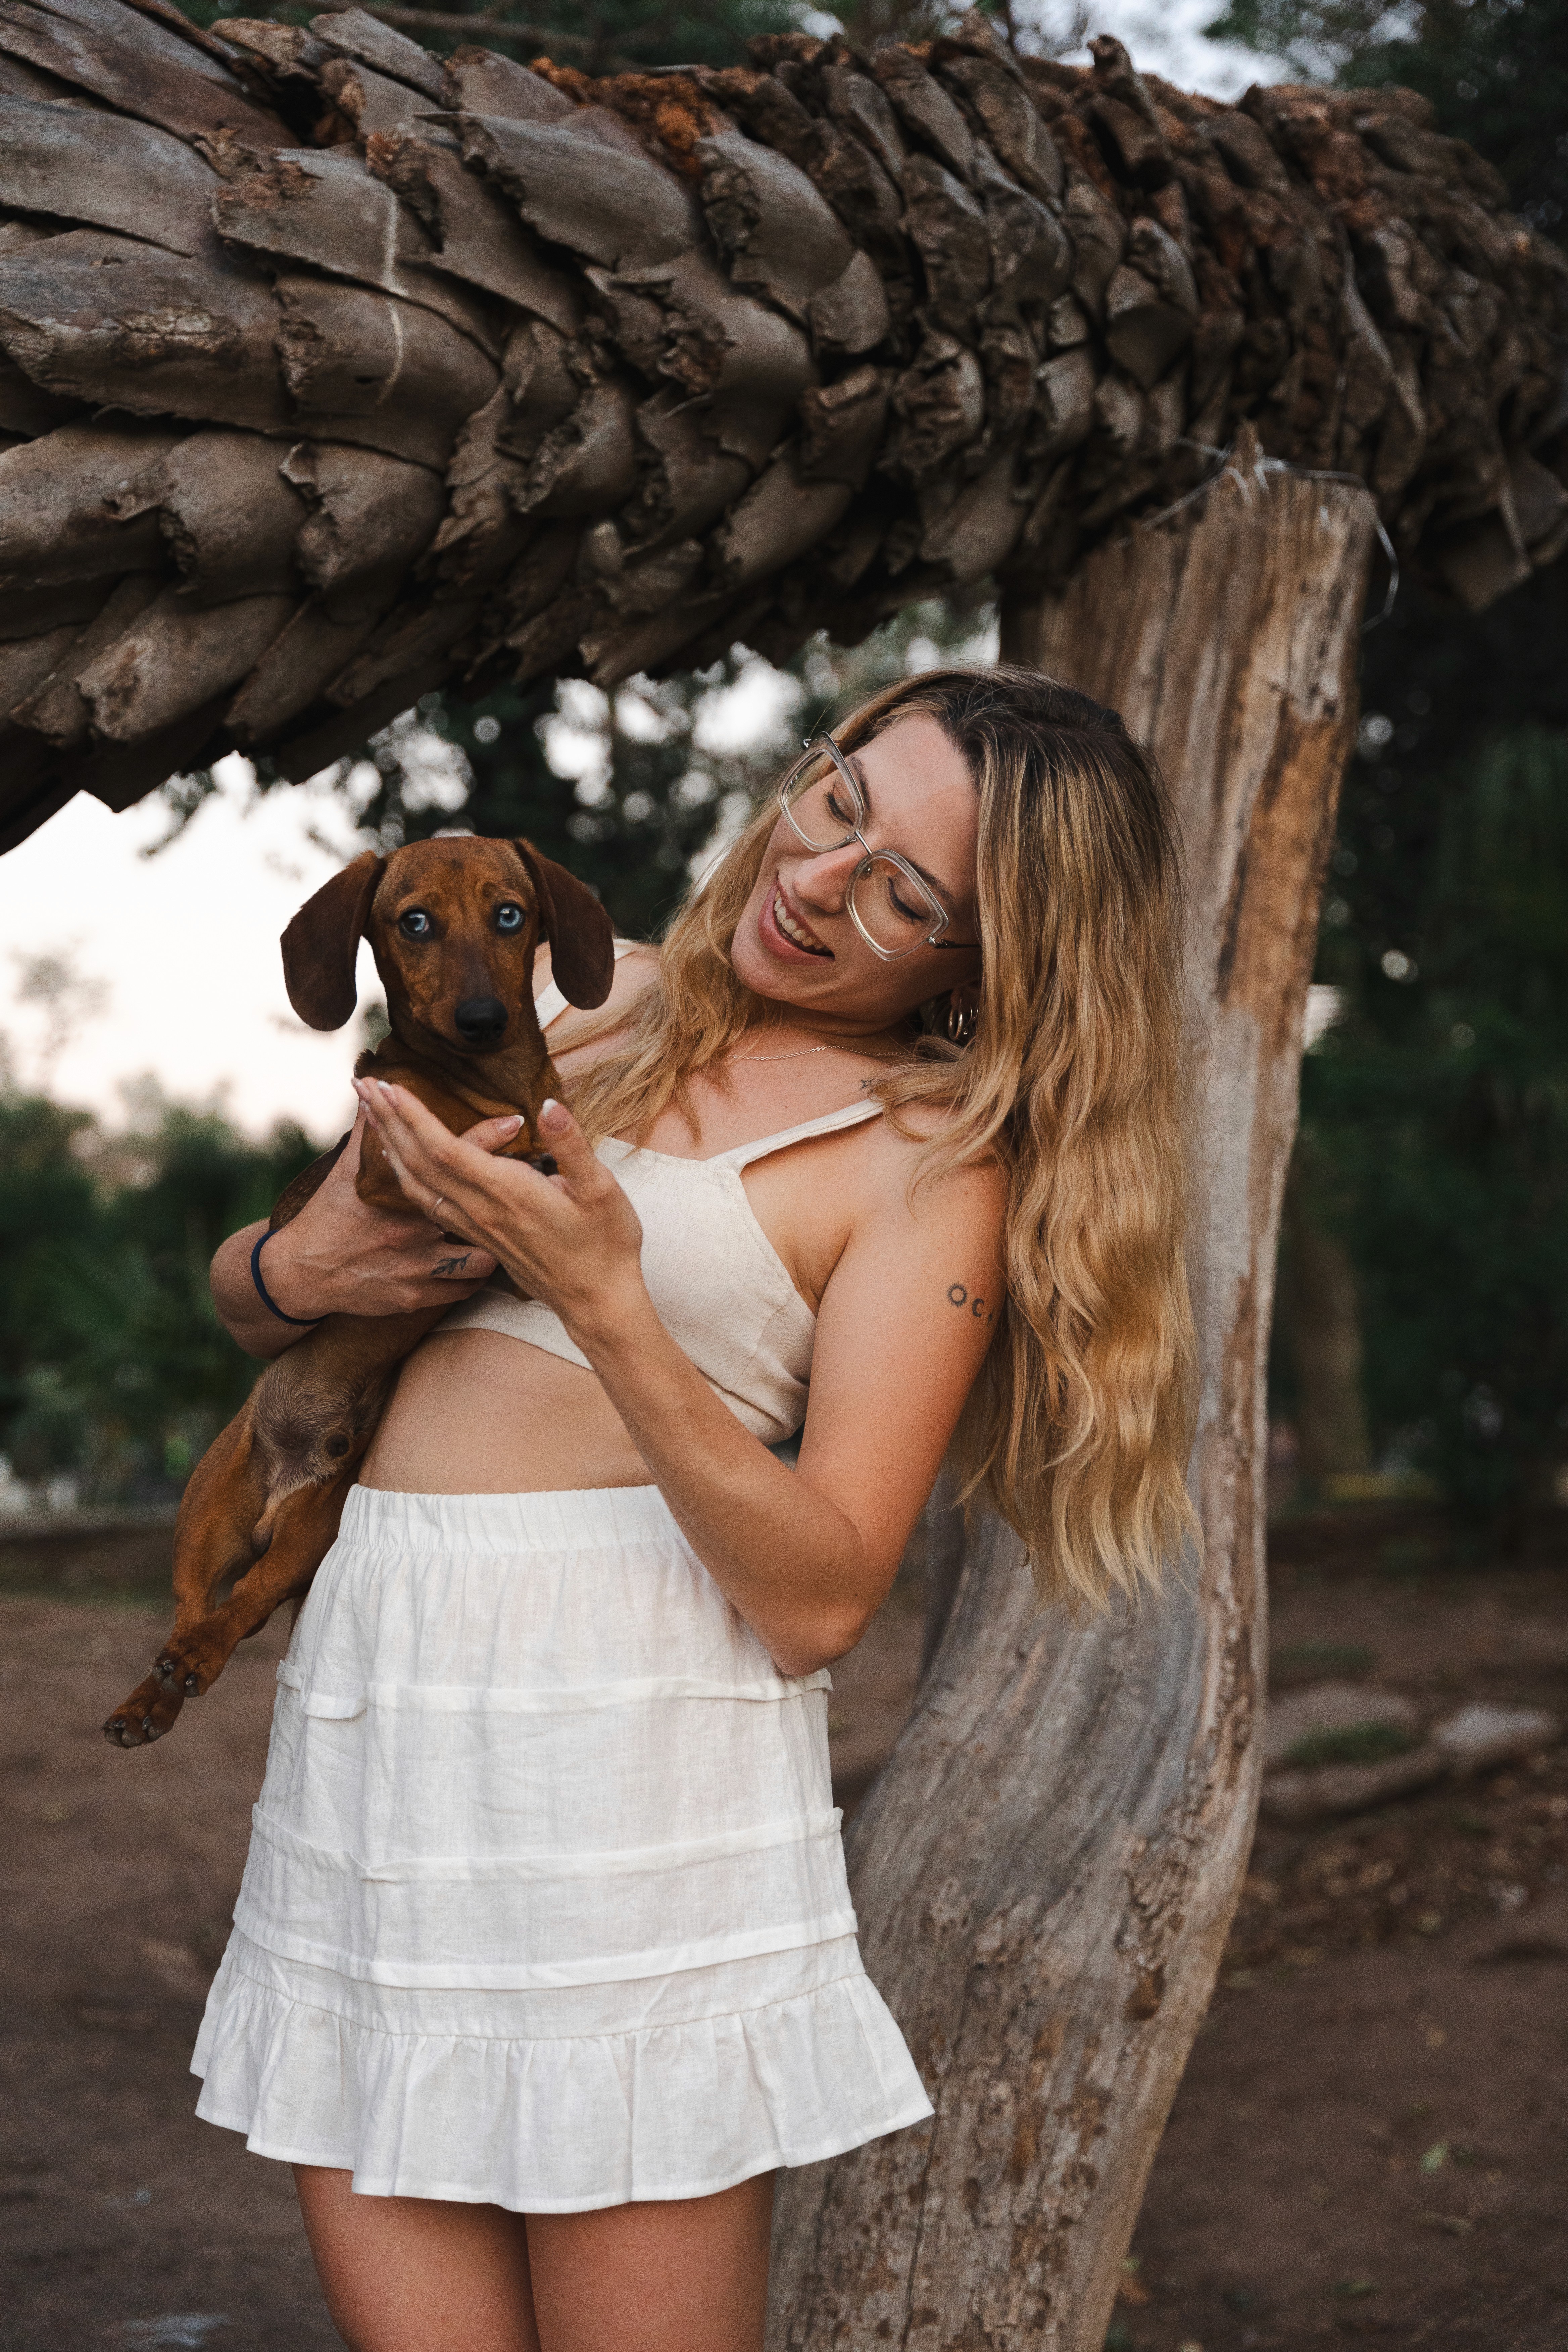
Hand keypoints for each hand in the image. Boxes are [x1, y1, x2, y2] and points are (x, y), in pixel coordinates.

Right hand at [261, 1106, 512, 1319]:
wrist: (301, 1275)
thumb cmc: (327, 1216)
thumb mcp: (346, 1172)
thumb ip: (368, 1135)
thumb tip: (371, 1091)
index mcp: (399, 1193)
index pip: (450, 1157)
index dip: (486, 1138)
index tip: (516, 1121)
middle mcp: (411, 1229)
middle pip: (474, 1209)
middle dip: (507, 1195)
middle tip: (543, 1180)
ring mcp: (415, 1266)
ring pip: (478, 1258)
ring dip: (496, 1244)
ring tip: (509, 1232)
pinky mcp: (414, 1295)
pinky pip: (462, 1290)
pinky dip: (474, 1277)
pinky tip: (485, 1263)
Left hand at [354, 1081, 646, 1348]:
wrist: (596, 1302)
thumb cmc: (605, 1245)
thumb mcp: (601, 1190)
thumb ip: (572, 1146)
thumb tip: (548, 1106)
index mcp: (508, 1193)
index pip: (445, 1150)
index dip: (413, 1116)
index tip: (389, 1085)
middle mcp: (482, 1210)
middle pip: (419, 1162)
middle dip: (389, 1120)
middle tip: (363, 1084)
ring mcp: (476, 1227)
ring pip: (416, 1184)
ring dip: (389, 1144)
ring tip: (370, 1113)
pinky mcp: (477, 1237)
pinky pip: (428, 1202)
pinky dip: (405, 1175)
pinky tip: (399, 1159)